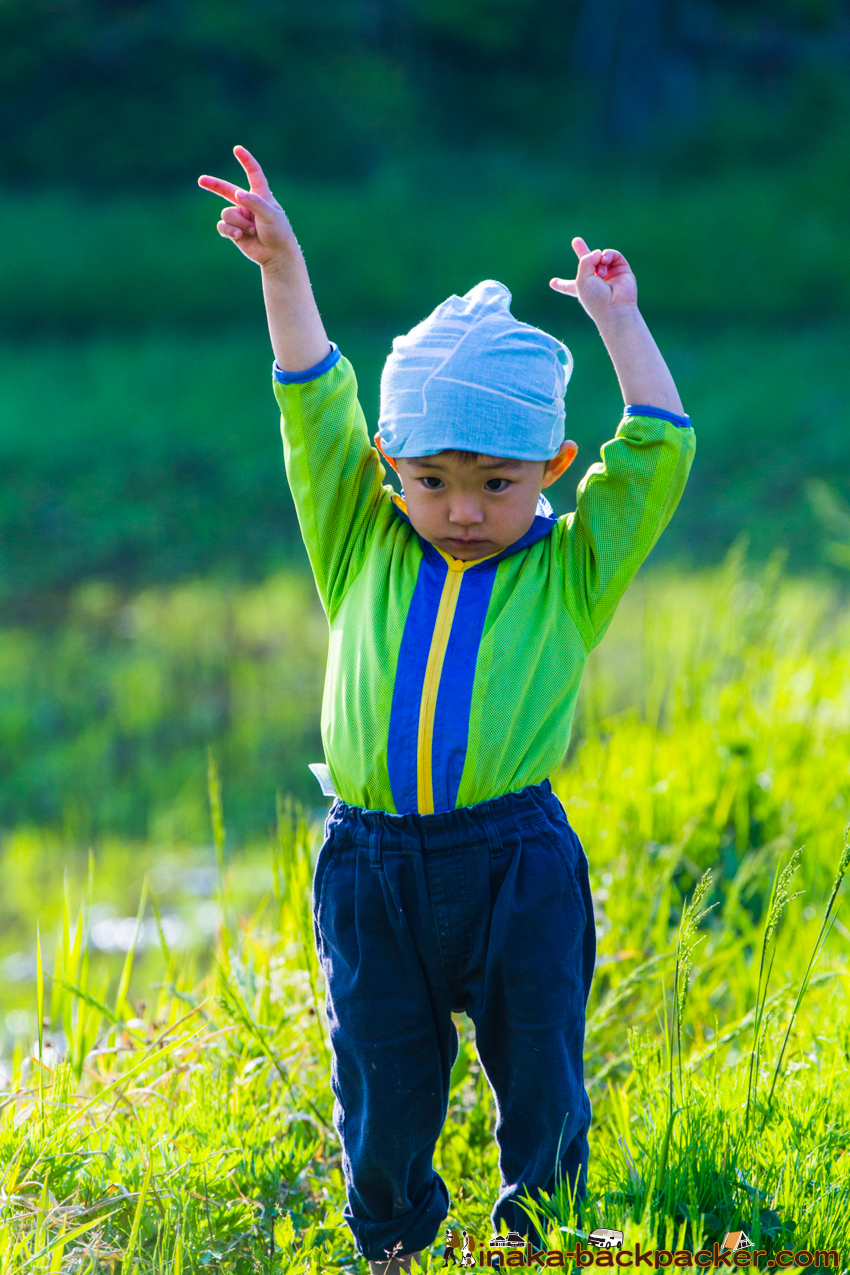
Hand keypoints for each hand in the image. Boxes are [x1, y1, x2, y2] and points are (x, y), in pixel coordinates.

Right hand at [198, 146, 297, 269]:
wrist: (276, 256)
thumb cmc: (278, 233)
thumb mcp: (269, 215)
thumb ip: (254, 203)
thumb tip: (237, 194)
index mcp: (261, 196)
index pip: (254, 174)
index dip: (246, 161)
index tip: (237, 149)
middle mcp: (248, 205)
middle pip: (227, 191)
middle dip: (214, 185)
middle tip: (201, 180)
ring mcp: (240, 218)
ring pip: (227, 213)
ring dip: (238, 223)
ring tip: (252, 231)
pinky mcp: (234, 231)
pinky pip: (222, 226)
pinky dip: (229, 231)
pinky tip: (239, 236)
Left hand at [549, 237, 637, 327]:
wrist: (615, 305)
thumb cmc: (596, 298)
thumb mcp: (581, 279)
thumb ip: (585, 260)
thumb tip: (598, 253)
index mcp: (581, 289)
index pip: (569, 286)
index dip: (561, 284)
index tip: (552, 283)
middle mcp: (595, 281)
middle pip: (587, 264)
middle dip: (582, 251)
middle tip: (576, 241)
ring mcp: (609, 275)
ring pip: (600, 256)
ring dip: (598, 259)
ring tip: (600, 272)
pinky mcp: (621, 269)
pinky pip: (612, 255)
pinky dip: (608, 254)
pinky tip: (605, 260)